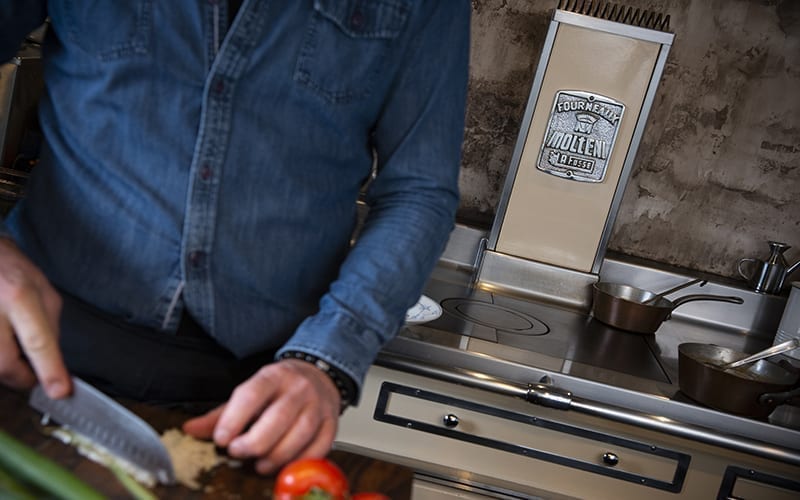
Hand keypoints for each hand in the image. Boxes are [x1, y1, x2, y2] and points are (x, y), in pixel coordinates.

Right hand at [0, 238, 69, 397]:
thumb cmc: (10, 269)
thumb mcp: (42, 291)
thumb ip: (50, 328)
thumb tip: (54, 363)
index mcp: (19, 297)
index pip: (38, 341)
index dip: (49, 370)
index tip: (60, 392)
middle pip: (5, 364)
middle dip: (23, 377)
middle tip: (34, 374)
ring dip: (7, 366)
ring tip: (12, 343)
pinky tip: (3, 339)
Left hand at [182, 358, 340, 473]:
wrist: (319, 375)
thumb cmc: (280, 388)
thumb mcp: (250, 392)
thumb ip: (221, 414)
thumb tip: (190, 430)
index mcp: (273, 376)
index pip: (252, 394)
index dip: (234, 418)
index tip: (221, 439)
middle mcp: (298, 388)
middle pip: (278, 418)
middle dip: (254, 442)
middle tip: (238, 452)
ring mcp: (318, 405)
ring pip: (299, 434)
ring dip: (276, 456)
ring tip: (260, 465)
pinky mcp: (331, 423)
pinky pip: (320, 447)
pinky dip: (301, 461)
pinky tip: (285, 466)